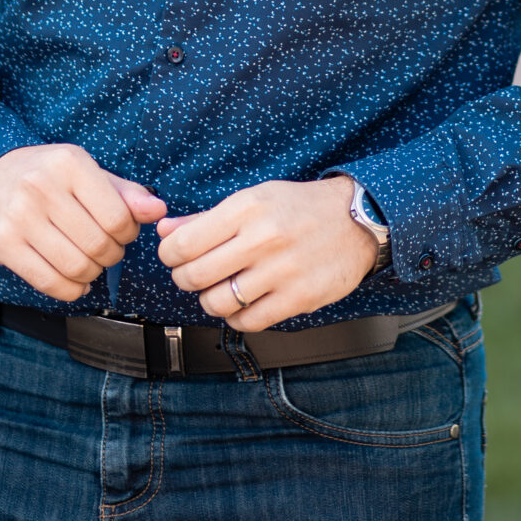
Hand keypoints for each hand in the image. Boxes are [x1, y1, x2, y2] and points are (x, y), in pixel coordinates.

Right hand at [0, 144, 165, 301]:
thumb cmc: (46, 176)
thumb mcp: (85, 172)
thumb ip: (124, 192)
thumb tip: (159, 210)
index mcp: (69, 162)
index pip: (117, 216)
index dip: (128, 234)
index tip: (122, 233)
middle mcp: (41, 186)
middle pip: (98, 245)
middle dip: (111, 256)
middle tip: (106, 250)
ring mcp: (19, 216)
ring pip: (76, 266)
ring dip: (92, 274)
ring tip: (90, 264)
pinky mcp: (2, 243)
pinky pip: (49, 282)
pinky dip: (71, 290)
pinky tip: (75, 281)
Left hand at [155, 177, 377, 330]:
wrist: (356, 219)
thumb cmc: (299, 207)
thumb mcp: (253, 199)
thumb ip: (206, 218)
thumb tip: (165, 230)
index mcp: (246, 208)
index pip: (184, 243)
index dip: (170, 255)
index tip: (175, 256)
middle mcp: (262, 239)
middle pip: (195, 276)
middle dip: (184, 279)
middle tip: (192, 275)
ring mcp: (281, 272)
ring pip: (217, 303)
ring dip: (210, 300)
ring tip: (220, 288)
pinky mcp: (298, 299)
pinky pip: (248, 322)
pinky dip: (236, 317)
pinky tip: (242, 303)